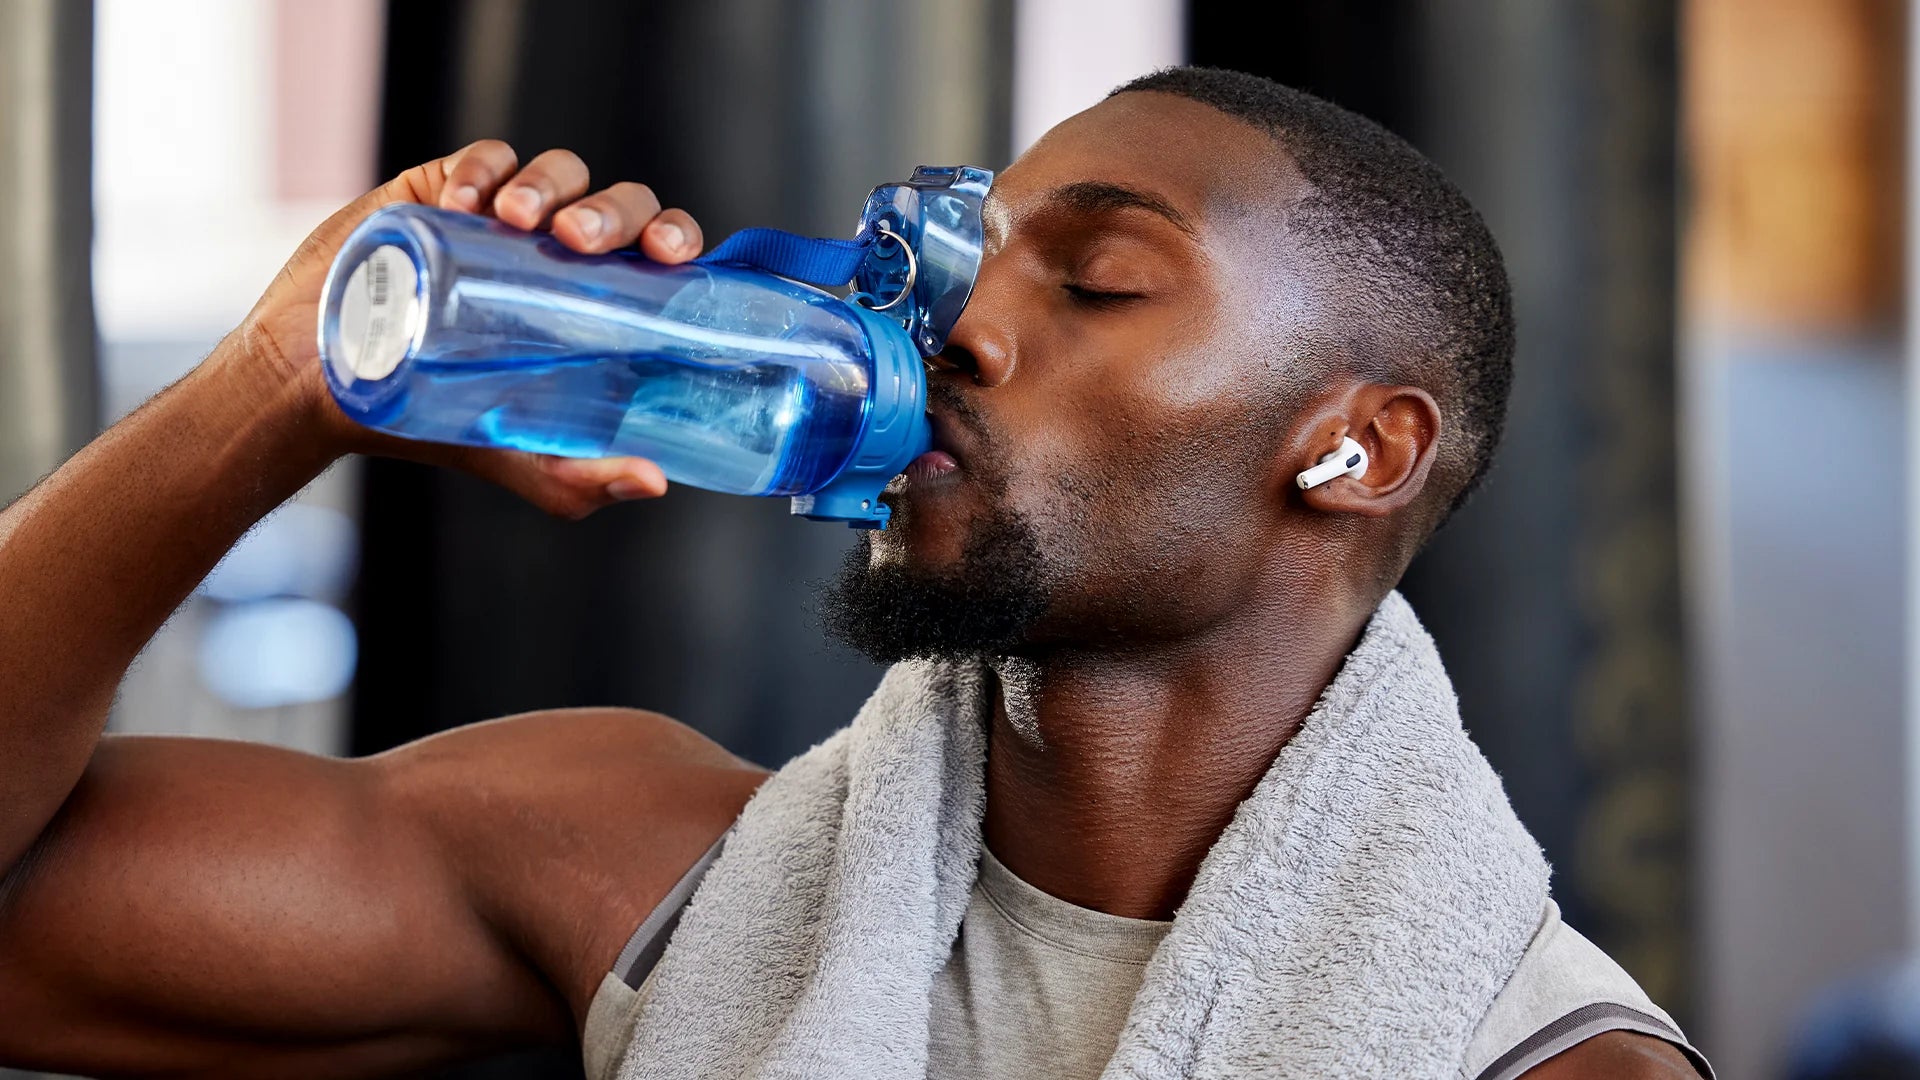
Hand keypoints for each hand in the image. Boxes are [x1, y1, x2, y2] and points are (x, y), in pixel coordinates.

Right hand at [229, 140, 704, 518]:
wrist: (326, 392)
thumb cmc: (434, 425)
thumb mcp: (521, 459)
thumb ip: (582, 479)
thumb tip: (654, 484)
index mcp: (599, 304)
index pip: (660, 253)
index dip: (676, 238)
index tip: (669, 255)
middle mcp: (562, 256)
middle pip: (619, 205)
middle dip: (613, 211)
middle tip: (577, 241)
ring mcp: (504, 221)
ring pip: (559, 172)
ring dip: (550, 184)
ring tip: (519, 219)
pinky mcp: (444, 193)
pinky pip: (482, 159)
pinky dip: (483, 169)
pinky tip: (466, 202)